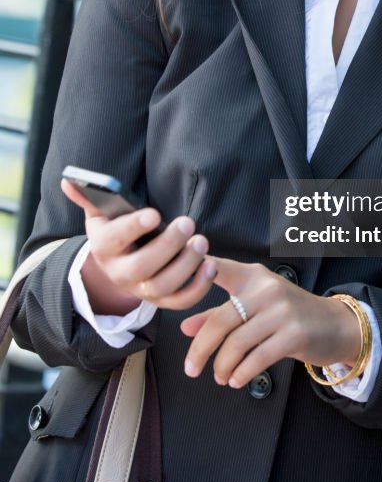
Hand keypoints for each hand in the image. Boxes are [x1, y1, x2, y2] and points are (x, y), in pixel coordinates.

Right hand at [61, 179, 216, 315]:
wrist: (119, 262)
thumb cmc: (115, 228)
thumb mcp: (101, 212)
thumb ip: (90, 196)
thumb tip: (69, 180)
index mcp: (103, 247)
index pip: (114, 240)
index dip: (133, 228)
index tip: (155, 214)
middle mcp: (119, 273)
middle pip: (140, 268)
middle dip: (167, 247)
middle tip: (188, 223)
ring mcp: (140, 290)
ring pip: (162, 287)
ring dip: (185, 265)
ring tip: (202, 242)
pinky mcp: (161, 300)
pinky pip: (180, 301)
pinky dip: (198, 287)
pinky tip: (211, 265)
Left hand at [180, 258, 360, 387]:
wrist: (334, 325)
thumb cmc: (289, 315)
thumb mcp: (256, 307)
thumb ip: (219, 314)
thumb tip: (185, 329)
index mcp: (253, 276)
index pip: (219, 269)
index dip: (195, 273)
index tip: (173, 286)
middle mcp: (266, 289)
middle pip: (220, 320)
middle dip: (201, 349)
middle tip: (191, 369)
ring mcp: (281, 311)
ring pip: (236, 343)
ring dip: (222, 366)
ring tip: (220, 377)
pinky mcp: (294, 335)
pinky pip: (257, 358)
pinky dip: (241, 373)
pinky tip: (236, 379)